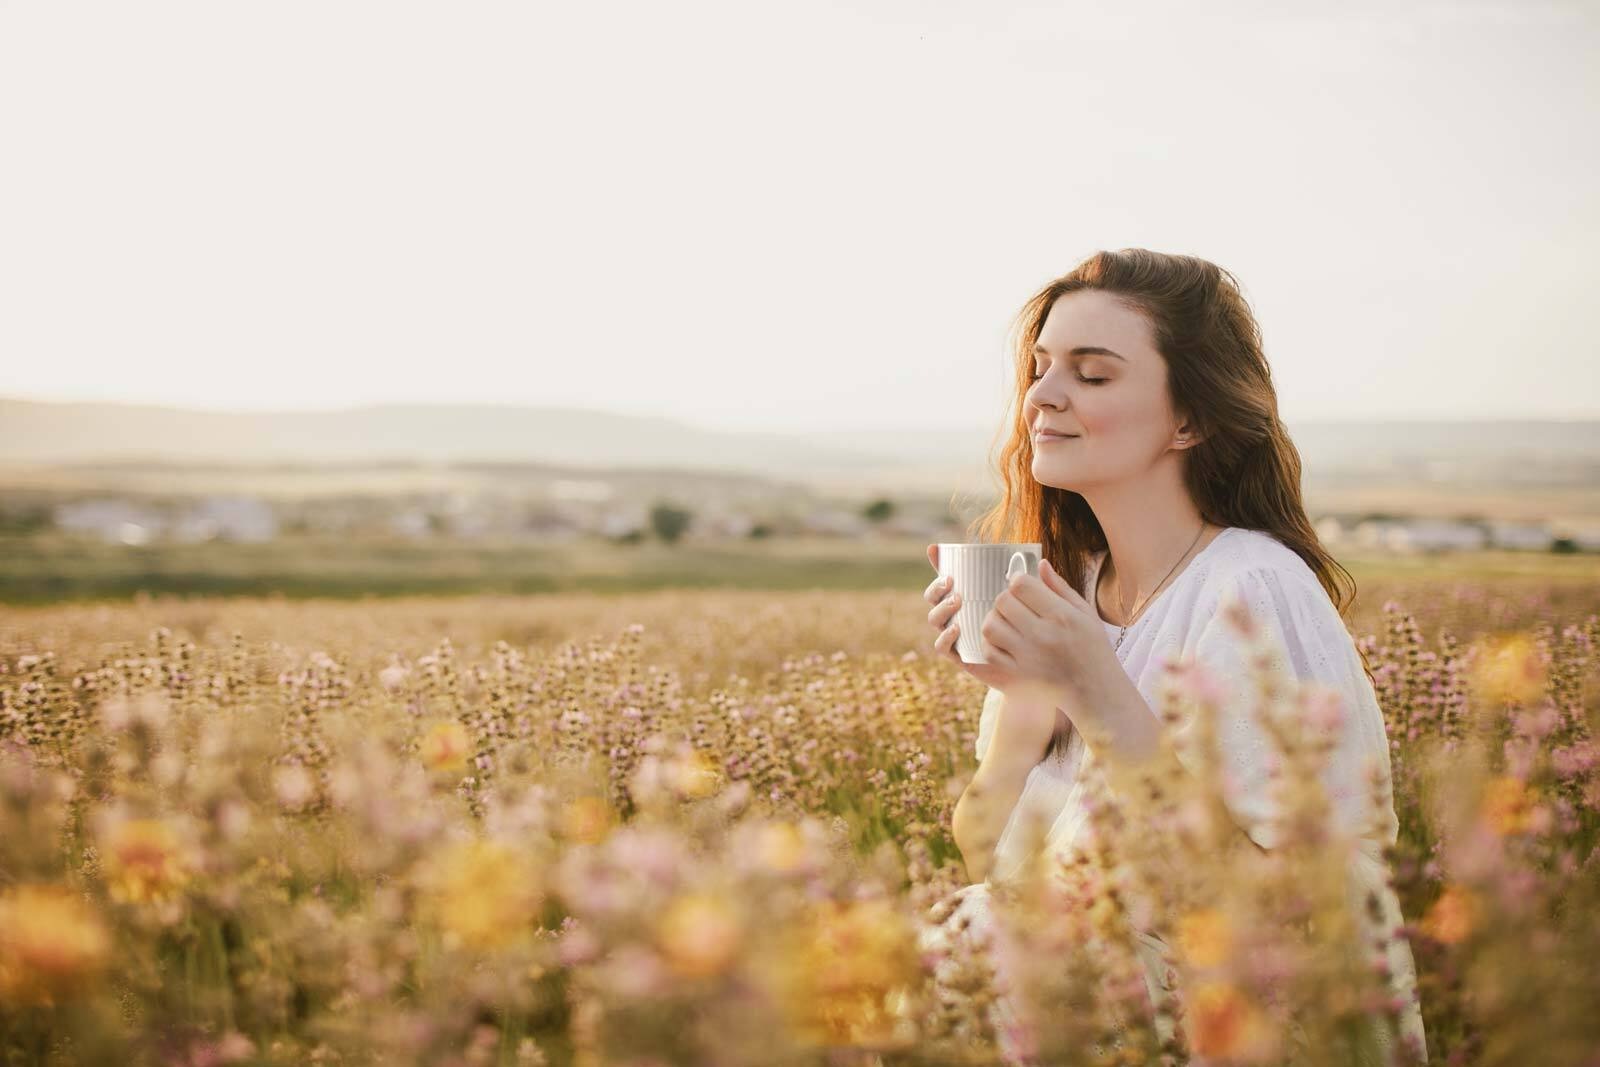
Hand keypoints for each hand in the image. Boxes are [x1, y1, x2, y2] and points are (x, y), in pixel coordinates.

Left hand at [926, 545, 1119, 711]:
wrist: (1095, 691)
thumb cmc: (1093, 648)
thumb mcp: (1085, 613)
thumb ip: (1060, 588)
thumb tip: (1040, 563)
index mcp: (1061, 615)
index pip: (1021, 585)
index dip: (1017, 581)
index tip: (1022, 587)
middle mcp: (1043, 635)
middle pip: (1003, 602)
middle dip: (1005, 598)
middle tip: (1014, 604)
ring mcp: (1028, 657)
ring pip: (991, 626)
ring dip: (994, 620)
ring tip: (1006, 622)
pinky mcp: (1018, 675)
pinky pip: (990, 652)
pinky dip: (991, 643)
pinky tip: (1003, 641)